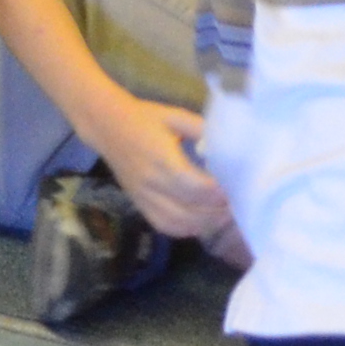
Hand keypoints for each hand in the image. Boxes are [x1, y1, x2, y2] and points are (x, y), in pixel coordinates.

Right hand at [87, 93, 228, 240]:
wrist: (107, 127)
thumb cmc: (144, 118)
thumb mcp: (175, 116)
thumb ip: (202, 129)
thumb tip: (229, 144)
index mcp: (161, 159)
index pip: (193, 187)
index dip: (217, 194)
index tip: (237, 190)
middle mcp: (151, 183)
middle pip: (188, 210)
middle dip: (215, 212)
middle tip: (237, 206)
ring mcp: (143, 197)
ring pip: (176, 223)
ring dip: (203, 224)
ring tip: (224, 216)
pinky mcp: (139, 204)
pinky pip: (163, 225)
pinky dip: (185, 229)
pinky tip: (201, 222)